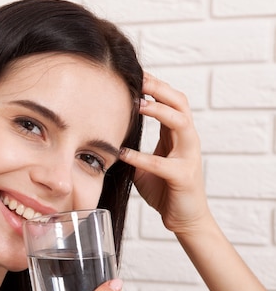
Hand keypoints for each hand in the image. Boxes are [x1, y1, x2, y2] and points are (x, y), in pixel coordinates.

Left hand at [119, 73, 211, 234]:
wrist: (184, 219)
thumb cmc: (164, 189)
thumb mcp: (144, 164)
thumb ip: (131, 148)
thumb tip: (101, 138)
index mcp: (177, 135)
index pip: (170, 100)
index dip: (155, 85)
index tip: (134, 72)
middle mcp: (187, 140)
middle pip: (180, 102)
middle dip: (159, 88)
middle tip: (138, 77)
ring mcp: (188, 157)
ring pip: (180, 123)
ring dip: (159, 111)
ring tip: (137, 103)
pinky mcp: (183, 177)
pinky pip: (161, 163)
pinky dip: (140, 157)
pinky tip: (122, 154)